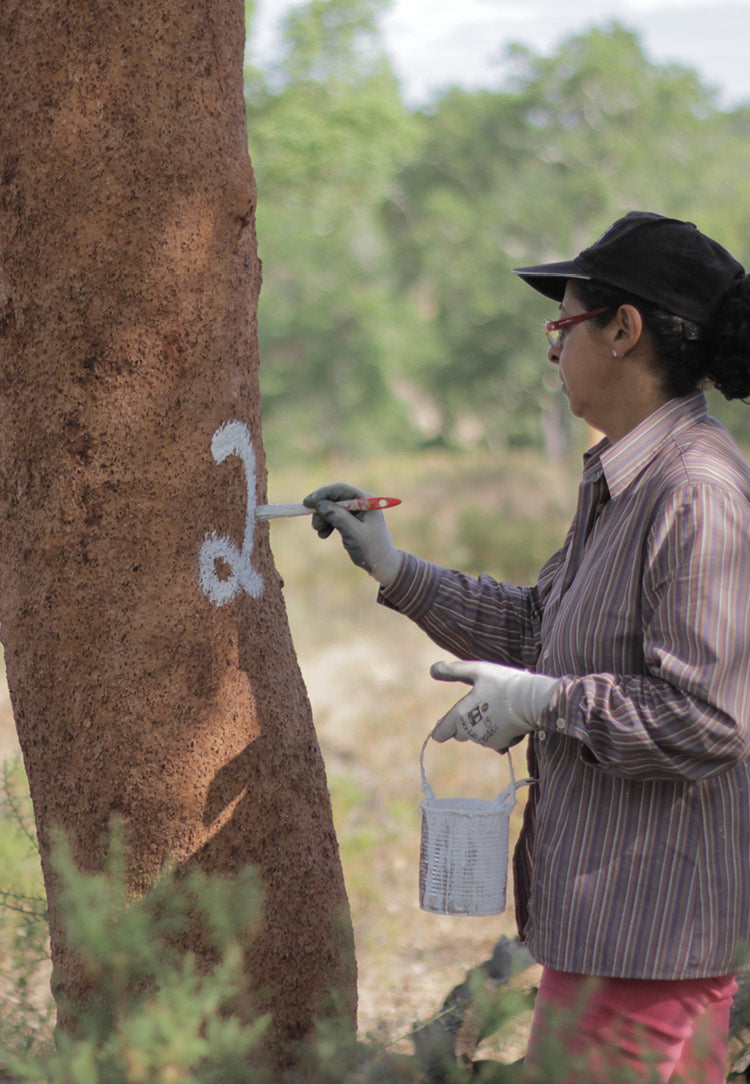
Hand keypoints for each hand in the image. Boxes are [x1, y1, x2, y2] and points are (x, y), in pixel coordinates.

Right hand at [303, 483, 401, 585]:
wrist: (382, 564)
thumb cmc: (371, 549)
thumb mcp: (353, 532)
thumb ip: (338, 516)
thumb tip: (320, 504)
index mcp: (366, 501)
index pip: (340, 489)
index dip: (322, 494)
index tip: (307, 503)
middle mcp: (362, 502)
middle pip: (335, 498)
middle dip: (322, 510)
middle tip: (315, 526)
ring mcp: (357, 511)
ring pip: (333, 508)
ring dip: (323, 518)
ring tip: (320, 533)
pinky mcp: (353, 520)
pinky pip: (335, 516)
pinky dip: (328, 524)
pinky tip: (324, 534)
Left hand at [430, 660, 558, 751]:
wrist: (532, 700)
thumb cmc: (503, 683)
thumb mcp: (477, 670)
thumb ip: (453, 671)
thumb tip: (432, 669)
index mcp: (460, 715)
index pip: (441, 732)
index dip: (440, 729)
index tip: (440, 726)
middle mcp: (470, 731)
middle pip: (459, 734)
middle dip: (462, 725)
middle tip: (473, 709)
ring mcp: (486, 740)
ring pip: (476, 737)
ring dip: (479, 728)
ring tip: (493, 710)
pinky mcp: (502, 744)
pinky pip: (493, 742)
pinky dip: (495, 733)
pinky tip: (504, 721)